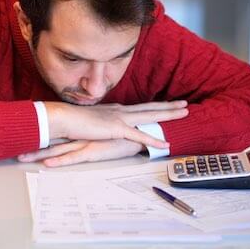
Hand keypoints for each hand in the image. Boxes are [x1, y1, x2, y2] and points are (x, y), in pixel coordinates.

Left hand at [18, 139, 144, 166]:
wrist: (140, 131)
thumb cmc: (122, 134)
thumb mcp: (102, 135)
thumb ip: (90, 136)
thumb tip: (80, 139)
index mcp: (80, 132)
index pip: (55, 136)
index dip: (38, 139)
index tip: (22, 141)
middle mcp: (79, 136)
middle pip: (50, 142)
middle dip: (32, 147)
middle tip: (13, 152)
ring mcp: (85, 143)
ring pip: (57, 150)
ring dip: (39, 154)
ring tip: (22, 158)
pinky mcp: (94, 151)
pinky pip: (73, 158)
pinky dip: (60, 161)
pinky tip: (47, 165)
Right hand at [45, 100, 187, 147]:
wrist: (63, 118)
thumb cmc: (73, 120)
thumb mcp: (91, 121)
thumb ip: (101, 123)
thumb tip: (104, 127)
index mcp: (115, 110)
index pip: (141, 107)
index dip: (157, 105)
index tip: (169, 104)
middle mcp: (121, 111)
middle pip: (150, 108)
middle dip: (169, 106)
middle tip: (185, 104)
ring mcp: (120, 119)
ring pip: (150, 116)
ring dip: (168, 115)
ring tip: (184, 113)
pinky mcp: (116, 129)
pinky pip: (139, 136)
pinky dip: (153, 140)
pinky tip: (165, 144)